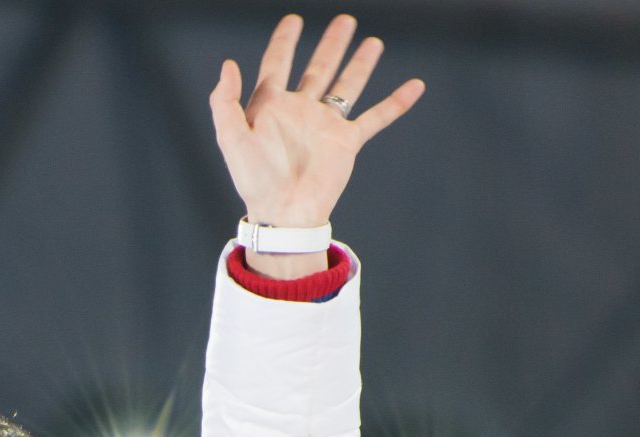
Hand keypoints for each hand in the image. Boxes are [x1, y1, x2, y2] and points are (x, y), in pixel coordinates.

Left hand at [208, 13, 424, 228]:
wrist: (283, 214)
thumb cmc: (254, 182)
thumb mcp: (230, 139)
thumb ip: (225, 101)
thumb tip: (229, 65)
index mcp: (272, 106)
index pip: (278, 63)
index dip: (285, 41)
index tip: (294, 21)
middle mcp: (301, 110)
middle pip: (319, 68)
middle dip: (332, 44)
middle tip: (345, 20)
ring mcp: (326, 125)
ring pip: (347, 86)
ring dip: (360, 64)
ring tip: (373, 42)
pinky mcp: (346, 142)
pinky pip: (376, 117)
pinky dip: (396, 103)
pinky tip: (414, 86)